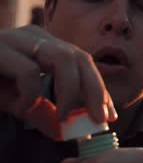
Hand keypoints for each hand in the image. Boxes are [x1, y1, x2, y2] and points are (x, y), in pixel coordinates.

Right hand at [0, 25, 116, 138]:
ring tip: (62, 117)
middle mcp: (33, 36)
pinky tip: (21, 110)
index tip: (108, 114)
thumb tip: (72, 126)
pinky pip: (30, 72)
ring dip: (70, 93)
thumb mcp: (19, 101)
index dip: (99, 89)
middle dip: (94, 92)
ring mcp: (15, 39)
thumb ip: (45, 109)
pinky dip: (33, 96)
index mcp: (44, 45)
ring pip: (64, 60)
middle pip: (80, 58)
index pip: (83, 62)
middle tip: (97, 120)